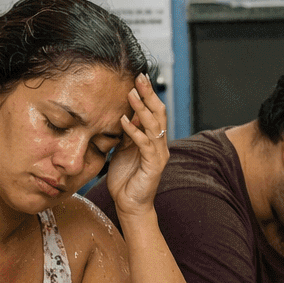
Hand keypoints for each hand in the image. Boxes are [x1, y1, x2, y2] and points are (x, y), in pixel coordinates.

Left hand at [104, 73, 168, 214]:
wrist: (130, 204)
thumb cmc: (126, 178)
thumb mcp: (123, 150)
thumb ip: (127, 133)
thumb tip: (124, 113)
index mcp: (153, 139)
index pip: (154, 111)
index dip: (148, 94)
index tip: (139, 77)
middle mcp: (160, 144)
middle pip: (158, 113)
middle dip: (149, 94)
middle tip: (140, 77)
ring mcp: (158, 154)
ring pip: (154, 126)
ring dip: (142, 108)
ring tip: (131, 94)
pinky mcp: (153, 165)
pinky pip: (145, 144)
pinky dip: (134, 131)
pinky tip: (124, 121)